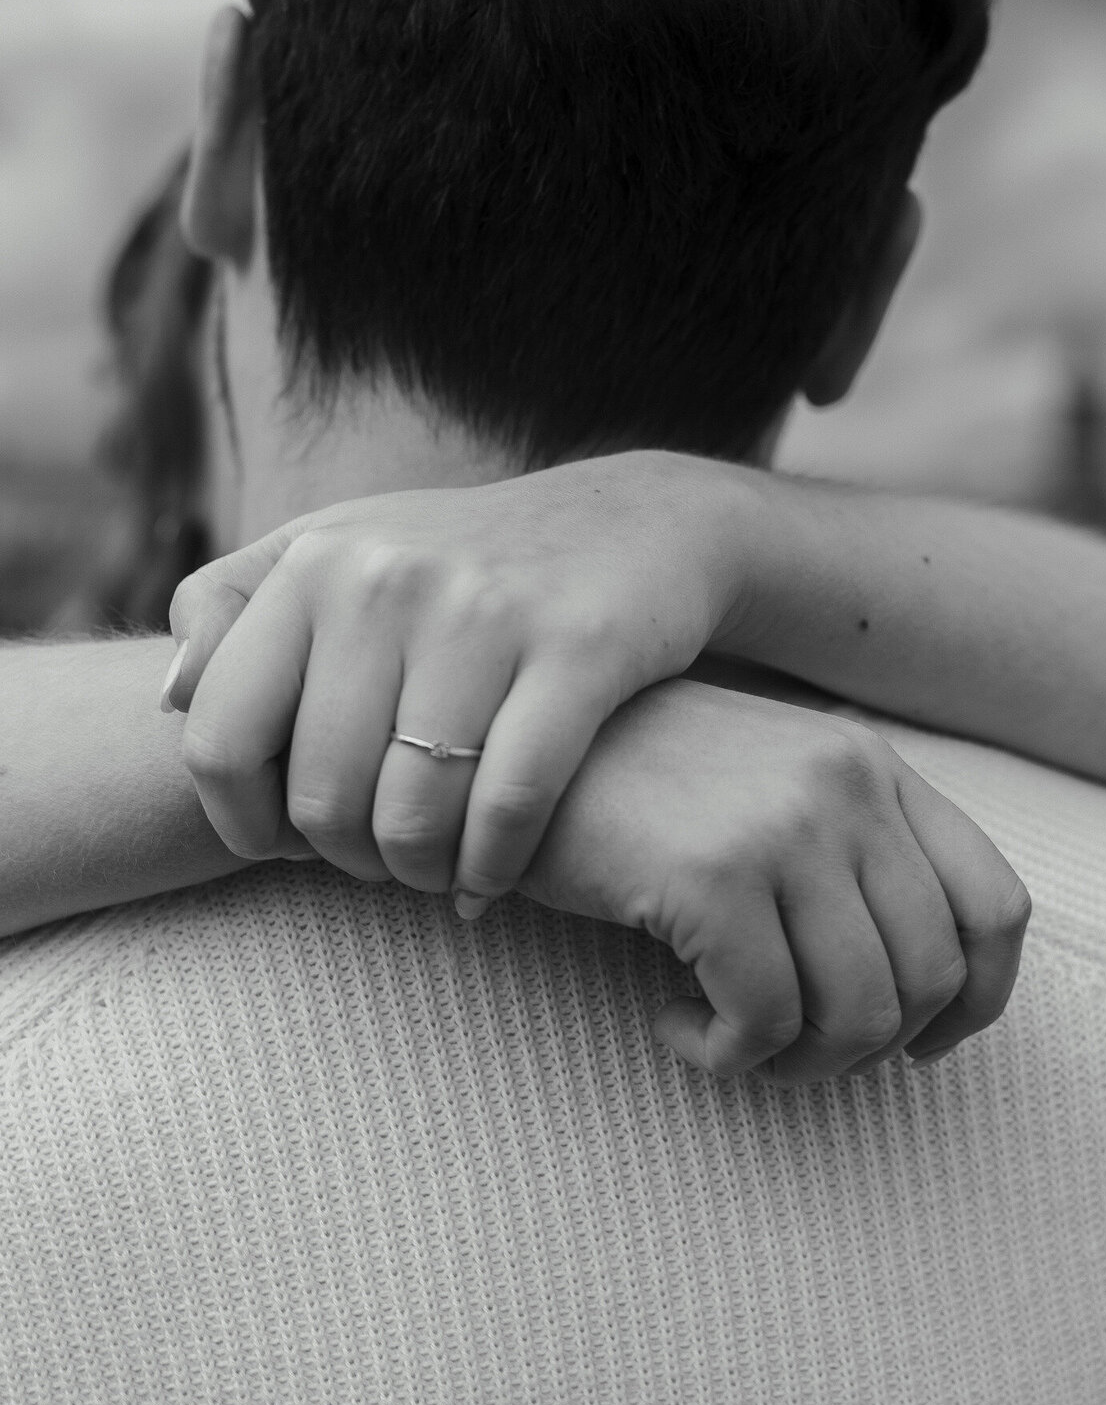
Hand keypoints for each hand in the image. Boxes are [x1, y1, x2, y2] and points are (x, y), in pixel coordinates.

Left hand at [166, 453, 749, 896]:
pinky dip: (493, 868)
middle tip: (383, 859)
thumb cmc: (466, 563)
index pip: (220, 740)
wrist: (638, 526)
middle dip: (350, 859)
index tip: (288, 840)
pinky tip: (491, 878)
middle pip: (322, 799)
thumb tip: (169, 699)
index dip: (243, 824)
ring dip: (422, 872)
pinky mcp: (578, 653)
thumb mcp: (344, 551)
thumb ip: (237, 609)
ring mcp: (485, 613)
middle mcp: (387, 579)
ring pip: (413, 816)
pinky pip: (509, 807)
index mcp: (313, 564)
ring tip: (436, 868)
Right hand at [519, 677, 1030, 1080]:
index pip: (998, 905)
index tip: (917, 1046)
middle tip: (783, 1047)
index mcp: (870, 764)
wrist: (504, 750)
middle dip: (862, 1047)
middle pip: (931, 979)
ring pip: (858, 1014)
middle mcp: (847, 786)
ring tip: (727, 1039)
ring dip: (794, 1061)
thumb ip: (844, 853)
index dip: (976, 1001)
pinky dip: (723, 1055)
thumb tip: (913, 998)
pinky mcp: (713, 876)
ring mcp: (785, 827)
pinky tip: (670, 1023)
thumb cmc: (630, 787)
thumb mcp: (762, 791)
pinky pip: (764, 1022)